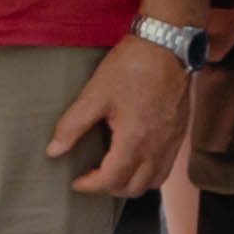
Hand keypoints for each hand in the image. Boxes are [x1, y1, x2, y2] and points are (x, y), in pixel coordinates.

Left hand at [49, 33, 196, 200]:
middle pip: (132, 188)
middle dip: (109, 188)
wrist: (167, 45)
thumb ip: (73, 125)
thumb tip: (54, 150)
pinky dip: (149, 174)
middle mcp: (157, 147)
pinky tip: (135, 159)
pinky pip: (166, 168)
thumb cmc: (132, 66)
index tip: (76, 181)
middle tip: (92, 176)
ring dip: (131, 184)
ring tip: (113, 171)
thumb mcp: (95, 93)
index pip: (111, 180)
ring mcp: (171, 142)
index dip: (90, 186)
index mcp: (134, 140)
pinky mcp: (179, 134)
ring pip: (152, 183)